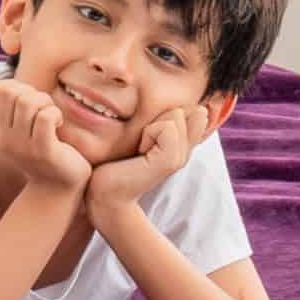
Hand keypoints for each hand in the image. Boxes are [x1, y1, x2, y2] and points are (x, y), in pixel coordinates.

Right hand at [0, 75, 92, 195]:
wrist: (56, 186)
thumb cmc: (43, 148)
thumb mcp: (20, 126)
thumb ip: (13, 103)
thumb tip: (13, 73)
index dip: (15, 87)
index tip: (28, 103)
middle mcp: (2, 138)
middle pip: (12, 92)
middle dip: (32, 93)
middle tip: (44, 110)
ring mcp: (20, 146)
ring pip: (28, 101)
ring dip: (46, 103)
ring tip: (51, 117)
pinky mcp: (42, 150)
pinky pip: (46, 115)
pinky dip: (55, 113)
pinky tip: (58, 126)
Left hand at [88, 102, 211, 209]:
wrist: (103, 193)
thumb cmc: (115, 161)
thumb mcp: (141, 133)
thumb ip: (163, 118)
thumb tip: (196, 106)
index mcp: (182, 143)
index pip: (191, 107)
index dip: (165, 112)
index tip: (146, 135)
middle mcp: (185, 150)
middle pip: (184, 107)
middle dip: (158, 117)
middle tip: (141, 142)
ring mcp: (180, 157)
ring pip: (176, 114)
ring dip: (151, 126)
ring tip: (139, 148)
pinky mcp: (171, 161)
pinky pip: (167, 127)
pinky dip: (149, 133)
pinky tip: (139, 151)